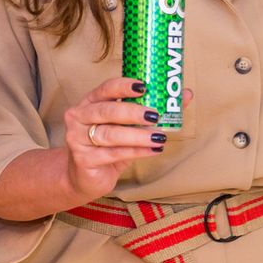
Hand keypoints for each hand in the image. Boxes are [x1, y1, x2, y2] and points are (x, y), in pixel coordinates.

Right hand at [63, 77, 189, 201]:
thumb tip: (184, 95)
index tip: (144, 86)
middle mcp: (78, 117)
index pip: (104, 89)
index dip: (123, 86)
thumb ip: (149, 112)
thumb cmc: (106, 146)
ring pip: (110, 134)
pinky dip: (136, 152)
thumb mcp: (124, 128)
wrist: (83, 176)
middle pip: (106, 111)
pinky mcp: (84, 159)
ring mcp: (78, 138)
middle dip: (132, 112)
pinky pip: (114, 154)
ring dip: (138, 135)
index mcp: (89, 103)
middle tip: (154, 115)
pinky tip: (153, 150)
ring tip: (159, 136)